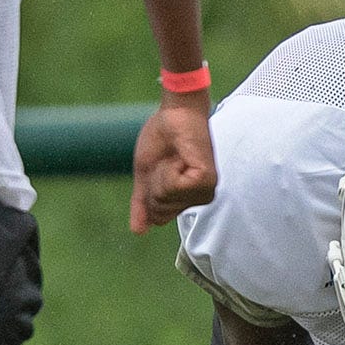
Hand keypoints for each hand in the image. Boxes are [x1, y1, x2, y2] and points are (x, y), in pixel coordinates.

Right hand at [131, 100, 215, 232]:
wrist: (174, 113)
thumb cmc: (162, 139)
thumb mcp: (146, 176)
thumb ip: (142, 204)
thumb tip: (137, 231)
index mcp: (188, 198)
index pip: (157, 217)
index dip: (149, 193)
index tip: (160, 168)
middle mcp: (200, 197)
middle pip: (160, 211)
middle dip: (154, 184)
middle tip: (167, 161)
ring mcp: (206, 190)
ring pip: (166, 199)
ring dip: (161, 175)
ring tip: (175, 158)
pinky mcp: (206, 179)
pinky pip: (173, 187)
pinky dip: (169, 171)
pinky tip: (181, 157)